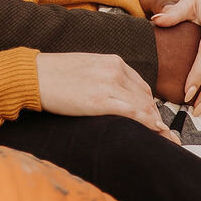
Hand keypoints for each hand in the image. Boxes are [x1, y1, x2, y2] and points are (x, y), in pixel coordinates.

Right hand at [36, 53, 175, 139]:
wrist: (33, 75)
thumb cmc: (54, 74)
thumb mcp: (86, 67)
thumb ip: (105, 77)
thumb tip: (116, 95)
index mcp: (112, 61)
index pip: (141, 86)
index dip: (151, 106)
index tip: (155, 120)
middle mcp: (114, 70)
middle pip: (146, 97)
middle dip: (157, 117)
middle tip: (166, 135)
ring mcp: (108, 84)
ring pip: (143, 105)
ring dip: (157, 123)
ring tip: (166, 139)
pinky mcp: (100, 100)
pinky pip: (133, 112)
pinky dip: (148, 123)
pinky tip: (156, 131)